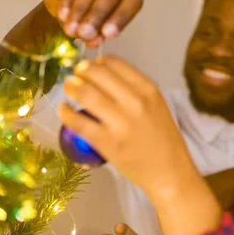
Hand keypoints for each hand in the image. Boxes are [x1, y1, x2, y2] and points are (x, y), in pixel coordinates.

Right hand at [44, 0, 142, 46]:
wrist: (68, 9)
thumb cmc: (90, 21)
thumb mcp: (96, 32)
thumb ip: (97, 36)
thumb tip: (94, 40)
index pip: (133, 0)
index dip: (121, 16)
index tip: (107, 34)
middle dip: (98, 12)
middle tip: (85, 32)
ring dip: (81, 7)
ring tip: (71, 29)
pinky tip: (63, 16)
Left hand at [59, 56, 200, 198]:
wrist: (169, 172)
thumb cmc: (163, 140)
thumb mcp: (156, 106)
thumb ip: (134, 90)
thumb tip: (100, 76)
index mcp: (149, 90)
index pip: (115, 63)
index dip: (97, 62)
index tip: (90, 67)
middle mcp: (135, 102)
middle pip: (97, 75)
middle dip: (81, 71)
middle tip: (75, 76)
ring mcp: (121, 123)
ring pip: (86, 94)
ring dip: (71, 87)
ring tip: (68, 88)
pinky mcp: (107, 143)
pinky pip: (79, 122)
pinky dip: (66, 113)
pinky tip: (64, 110)